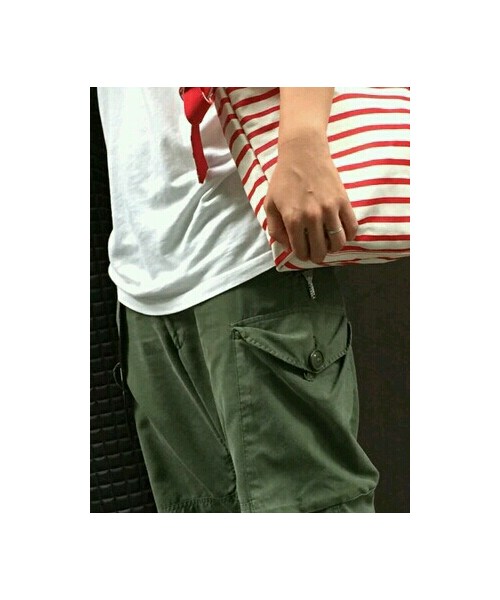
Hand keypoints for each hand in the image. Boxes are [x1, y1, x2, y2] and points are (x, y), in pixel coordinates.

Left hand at [264, 133, 357, 263]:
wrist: (303, 153)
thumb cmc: (284, 178)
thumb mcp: (270, 204)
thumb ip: (275, 229)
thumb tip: (287, 246)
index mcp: (293, 219)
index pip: (301, 251)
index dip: (302, 255)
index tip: (304, 252)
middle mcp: (312, 216)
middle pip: (320, 251)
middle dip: (317, 255)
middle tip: (316, 252)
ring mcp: (330, 209)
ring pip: (339, 242)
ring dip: (334, 248)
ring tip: (329, 243)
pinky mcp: (343, 201)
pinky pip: (352, 227)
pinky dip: (349, 236)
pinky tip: (342, 233)